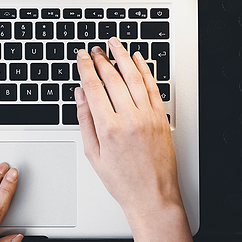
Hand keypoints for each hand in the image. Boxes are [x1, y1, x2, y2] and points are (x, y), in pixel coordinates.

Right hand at [76, 38, 200, 241]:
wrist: (152, 196)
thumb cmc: (122, 181)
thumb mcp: (93, 153)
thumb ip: (85, 120)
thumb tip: (80, 96)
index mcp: (109, 128)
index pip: (94, 87)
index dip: (86, 68)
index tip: (82, 57)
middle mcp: (130, 119)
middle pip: (113, 78)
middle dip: (102, 60)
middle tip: (95, 50)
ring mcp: (148, 117)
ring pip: (134, 78)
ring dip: (123, 57)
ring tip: (115, 45)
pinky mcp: (162, 118)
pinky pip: (153, 88)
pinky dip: (145, 71)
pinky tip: (138, 60)